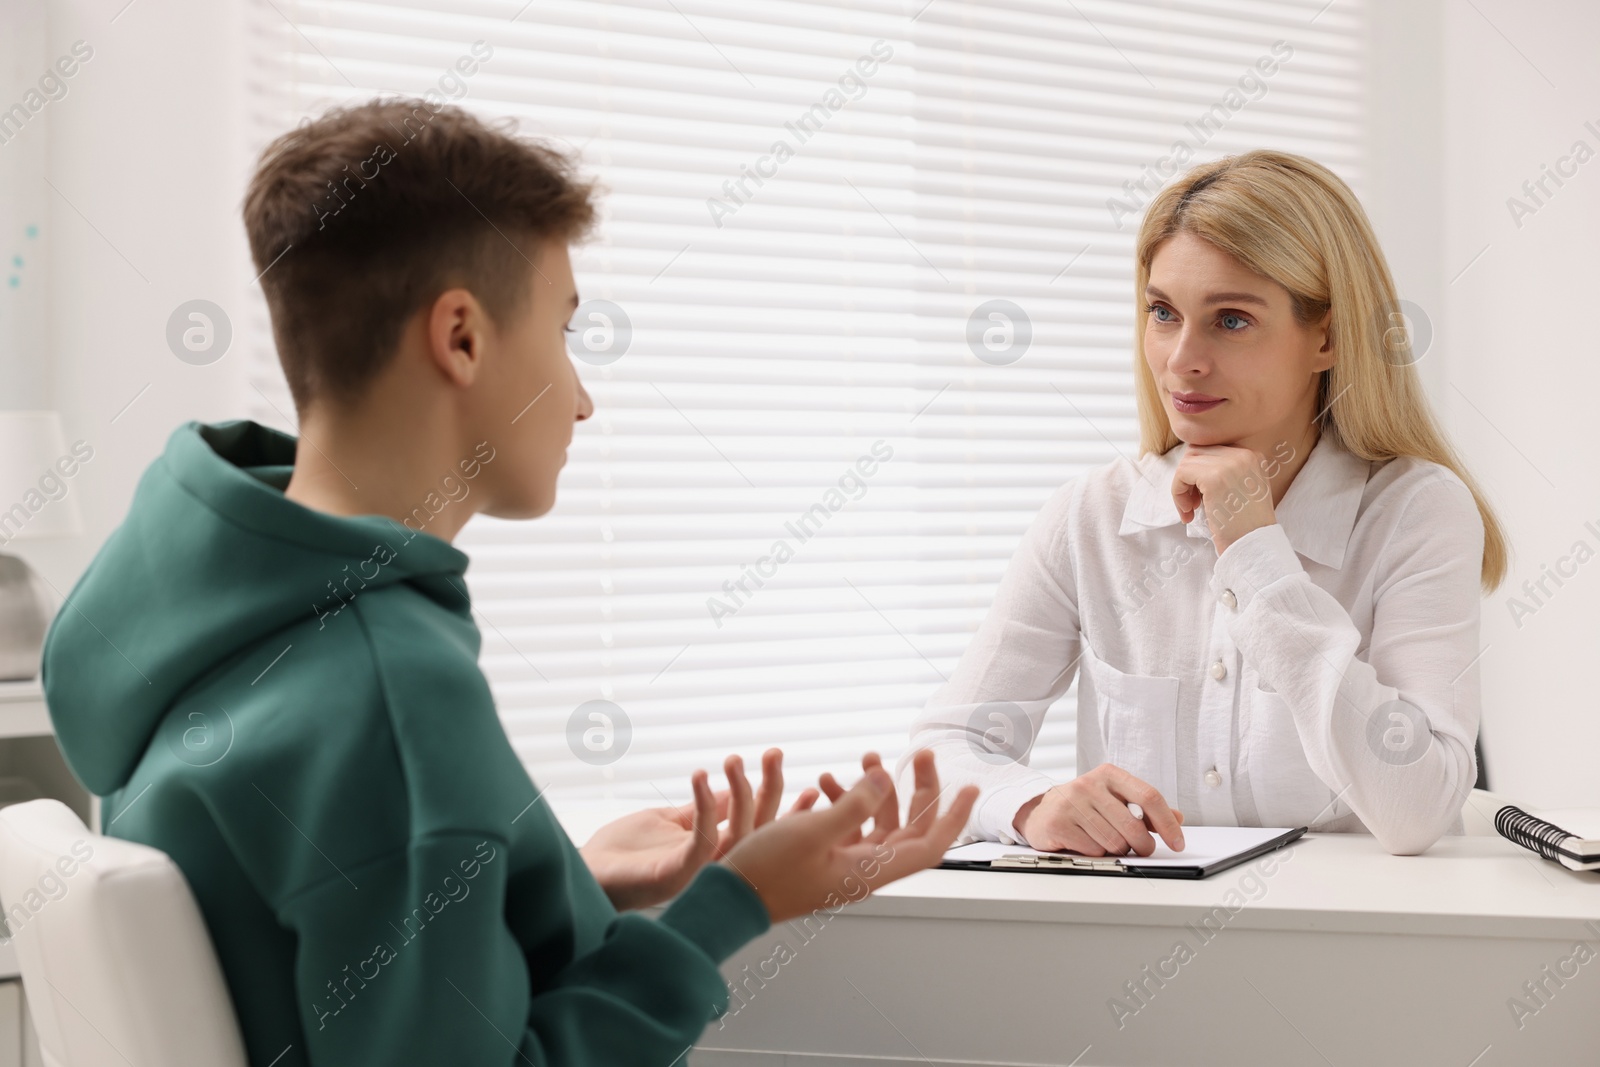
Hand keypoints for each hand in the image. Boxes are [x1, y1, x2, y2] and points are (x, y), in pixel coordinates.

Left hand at [580, 748, 819, 910]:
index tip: (814, 785)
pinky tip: (699, 775)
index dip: (786, 809)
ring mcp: (698, 873)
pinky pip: (702, 837)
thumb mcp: (668, 822)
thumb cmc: (621, 852)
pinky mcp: (677, 873)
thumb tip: (726, 790)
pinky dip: (704, 804)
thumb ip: (699, 810)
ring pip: (738, 832)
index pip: (762, 829)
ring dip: (740, 791)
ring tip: (735, 758)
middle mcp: (715, 867)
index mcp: (717, 855)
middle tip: (775, 753)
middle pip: (758, 828)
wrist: (585, 874)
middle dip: (771, 789)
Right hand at [721, 749, 978, 924]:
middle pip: (909, 828)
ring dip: (879, 789)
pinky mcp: (823, 858)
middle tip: (919, 754)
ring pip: (879, 823)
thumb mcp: (811, 832)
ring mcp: (844, 864)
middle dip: (919, 789)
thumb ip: (854, 804)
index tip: (968, 787)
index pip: (930, 845)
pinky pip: (850, 826)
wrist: (727, 900)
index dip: (954, 816)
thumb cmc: (765, 874)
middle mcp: (864, 870)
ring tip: (867, 756)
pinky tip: (827, 781)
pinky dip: (847, 800)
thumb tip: (886, 779)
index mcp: (870, 871)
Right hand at [1012, 763, 1184, 856]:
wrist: (1040, 812)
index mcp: (1108, 774)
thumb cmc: (1083, 807)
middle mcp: (1089, 784)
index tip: (1177, 842)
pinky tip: (1087, 843)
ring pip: (1115, 842)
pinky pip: (1094, 850)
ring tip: (1105, 841)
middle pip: (1134, 825)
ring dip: (1117, 850)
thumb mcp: (1115, 800)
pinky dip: (1096, 853)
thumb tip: (1177, 818)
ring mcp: (1071, 803)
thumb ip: (1145, 809)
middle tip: (1142, 849)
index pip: (1148, 796)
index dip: (1167, 823)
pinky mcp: (1058, 823)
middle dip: (1144, 845)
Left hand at [1171, 443, 1278, 554]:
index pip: (1211, 450)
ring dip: (1181, 487)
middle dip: (1188, 478)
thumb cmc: (1244, 527)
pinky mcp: (1214, 478)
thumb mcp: (1241, 490)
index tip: (1200, 498)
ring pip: (1187, 462)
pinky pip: (1182, 474)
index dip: (1199, 474)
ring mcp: (1230, 464)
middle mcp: (1244, 454)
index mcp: (1252, 456)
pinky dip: (1178, 493)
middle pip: (1197, 453)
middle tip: (1193, 504)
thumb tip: (1191, 464)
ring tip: (1190, 509)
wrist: (1254, 547)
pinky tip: (1189, 513)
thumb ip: (1224, 472)